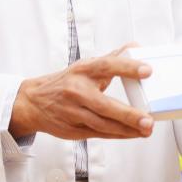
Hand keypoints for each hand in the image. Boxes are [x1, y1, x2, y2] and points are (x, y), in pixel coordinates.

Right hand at [9, 49, 154, 140]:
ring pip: (102, 124)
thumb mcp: (86, 65)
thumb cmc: (66, 82)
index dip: (128, 67)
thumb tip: (136, 47)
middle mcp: (77, 91)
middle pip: (105, 104)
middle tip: (148, 119)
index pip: (107, 65)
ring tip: (145, 130)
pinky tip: (132, 134)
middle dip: (128, 114)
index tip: (148, 71)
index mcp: (83, 70)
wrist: (33, 102)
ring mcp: (73, 112)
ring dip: (126, 129)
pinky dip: (117, 135)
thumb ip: (112, 58)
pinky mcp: (72, 129)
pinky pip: (98, 134)